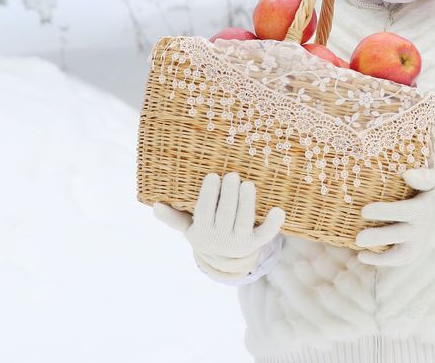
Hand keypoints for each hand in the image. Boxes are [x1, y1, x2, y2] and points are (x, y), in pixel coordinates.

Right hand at [154, 172, 284, 277]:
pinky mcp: (256, 243)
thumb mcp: (188, 228)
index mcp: (202, 232)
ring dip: (247, 203)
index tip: (212, 176)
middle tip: (232, 175)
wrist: (225, 259)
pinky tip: (278, 210)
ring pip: (244, 222)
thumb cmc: (206, 232)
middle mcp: (221, 239)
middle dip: (229, 195)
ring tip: (248, 184)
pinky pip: (265, 234)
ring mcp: (240, 242)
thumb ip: (173, 218)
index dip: (209, 195)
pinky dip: (273, 224)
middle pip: (226, 215)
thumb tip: (155, 206)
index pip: (205, 212)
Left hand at [354, 168, 434, 265]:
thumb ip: (423, 177)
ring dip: (381, 258)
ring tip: (361, 256)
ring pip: (402, 255)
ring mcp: (423, 242)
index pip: (402, 212)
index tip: (364, 211)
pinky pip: (404, 259)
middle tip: (358, 238)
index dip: (383, 212)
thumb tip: (406, 174)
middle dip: (378, 238)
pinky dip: (387, 261)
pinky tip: (368, 257)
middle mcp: (423, 229)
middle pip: (399, 236)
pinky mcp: (421, 249)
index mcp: (424, 210)